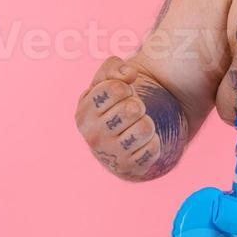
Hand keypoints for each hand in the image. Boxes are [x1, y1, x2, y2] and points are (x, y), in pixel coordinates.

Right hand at [74, 57, 162, 178]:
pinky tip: (141, 142)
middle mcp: (92, 136)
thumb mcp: (108, 79)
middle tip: (132, 111)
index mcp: (83, 112)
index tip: (122, 94)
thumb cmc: (115, 103)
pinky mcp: (128, 169)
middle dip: (138, 105)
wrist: (125, 135)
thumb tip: (128, 75)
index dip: (125, 87)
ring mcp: (110, 155)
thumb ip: (113, 67)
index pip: (115, 89)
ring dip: (147, 122)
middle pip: (132, 108)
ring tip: (137, 125)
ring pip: (144, 128)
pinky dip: (152, 141)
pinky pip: (152, 148)